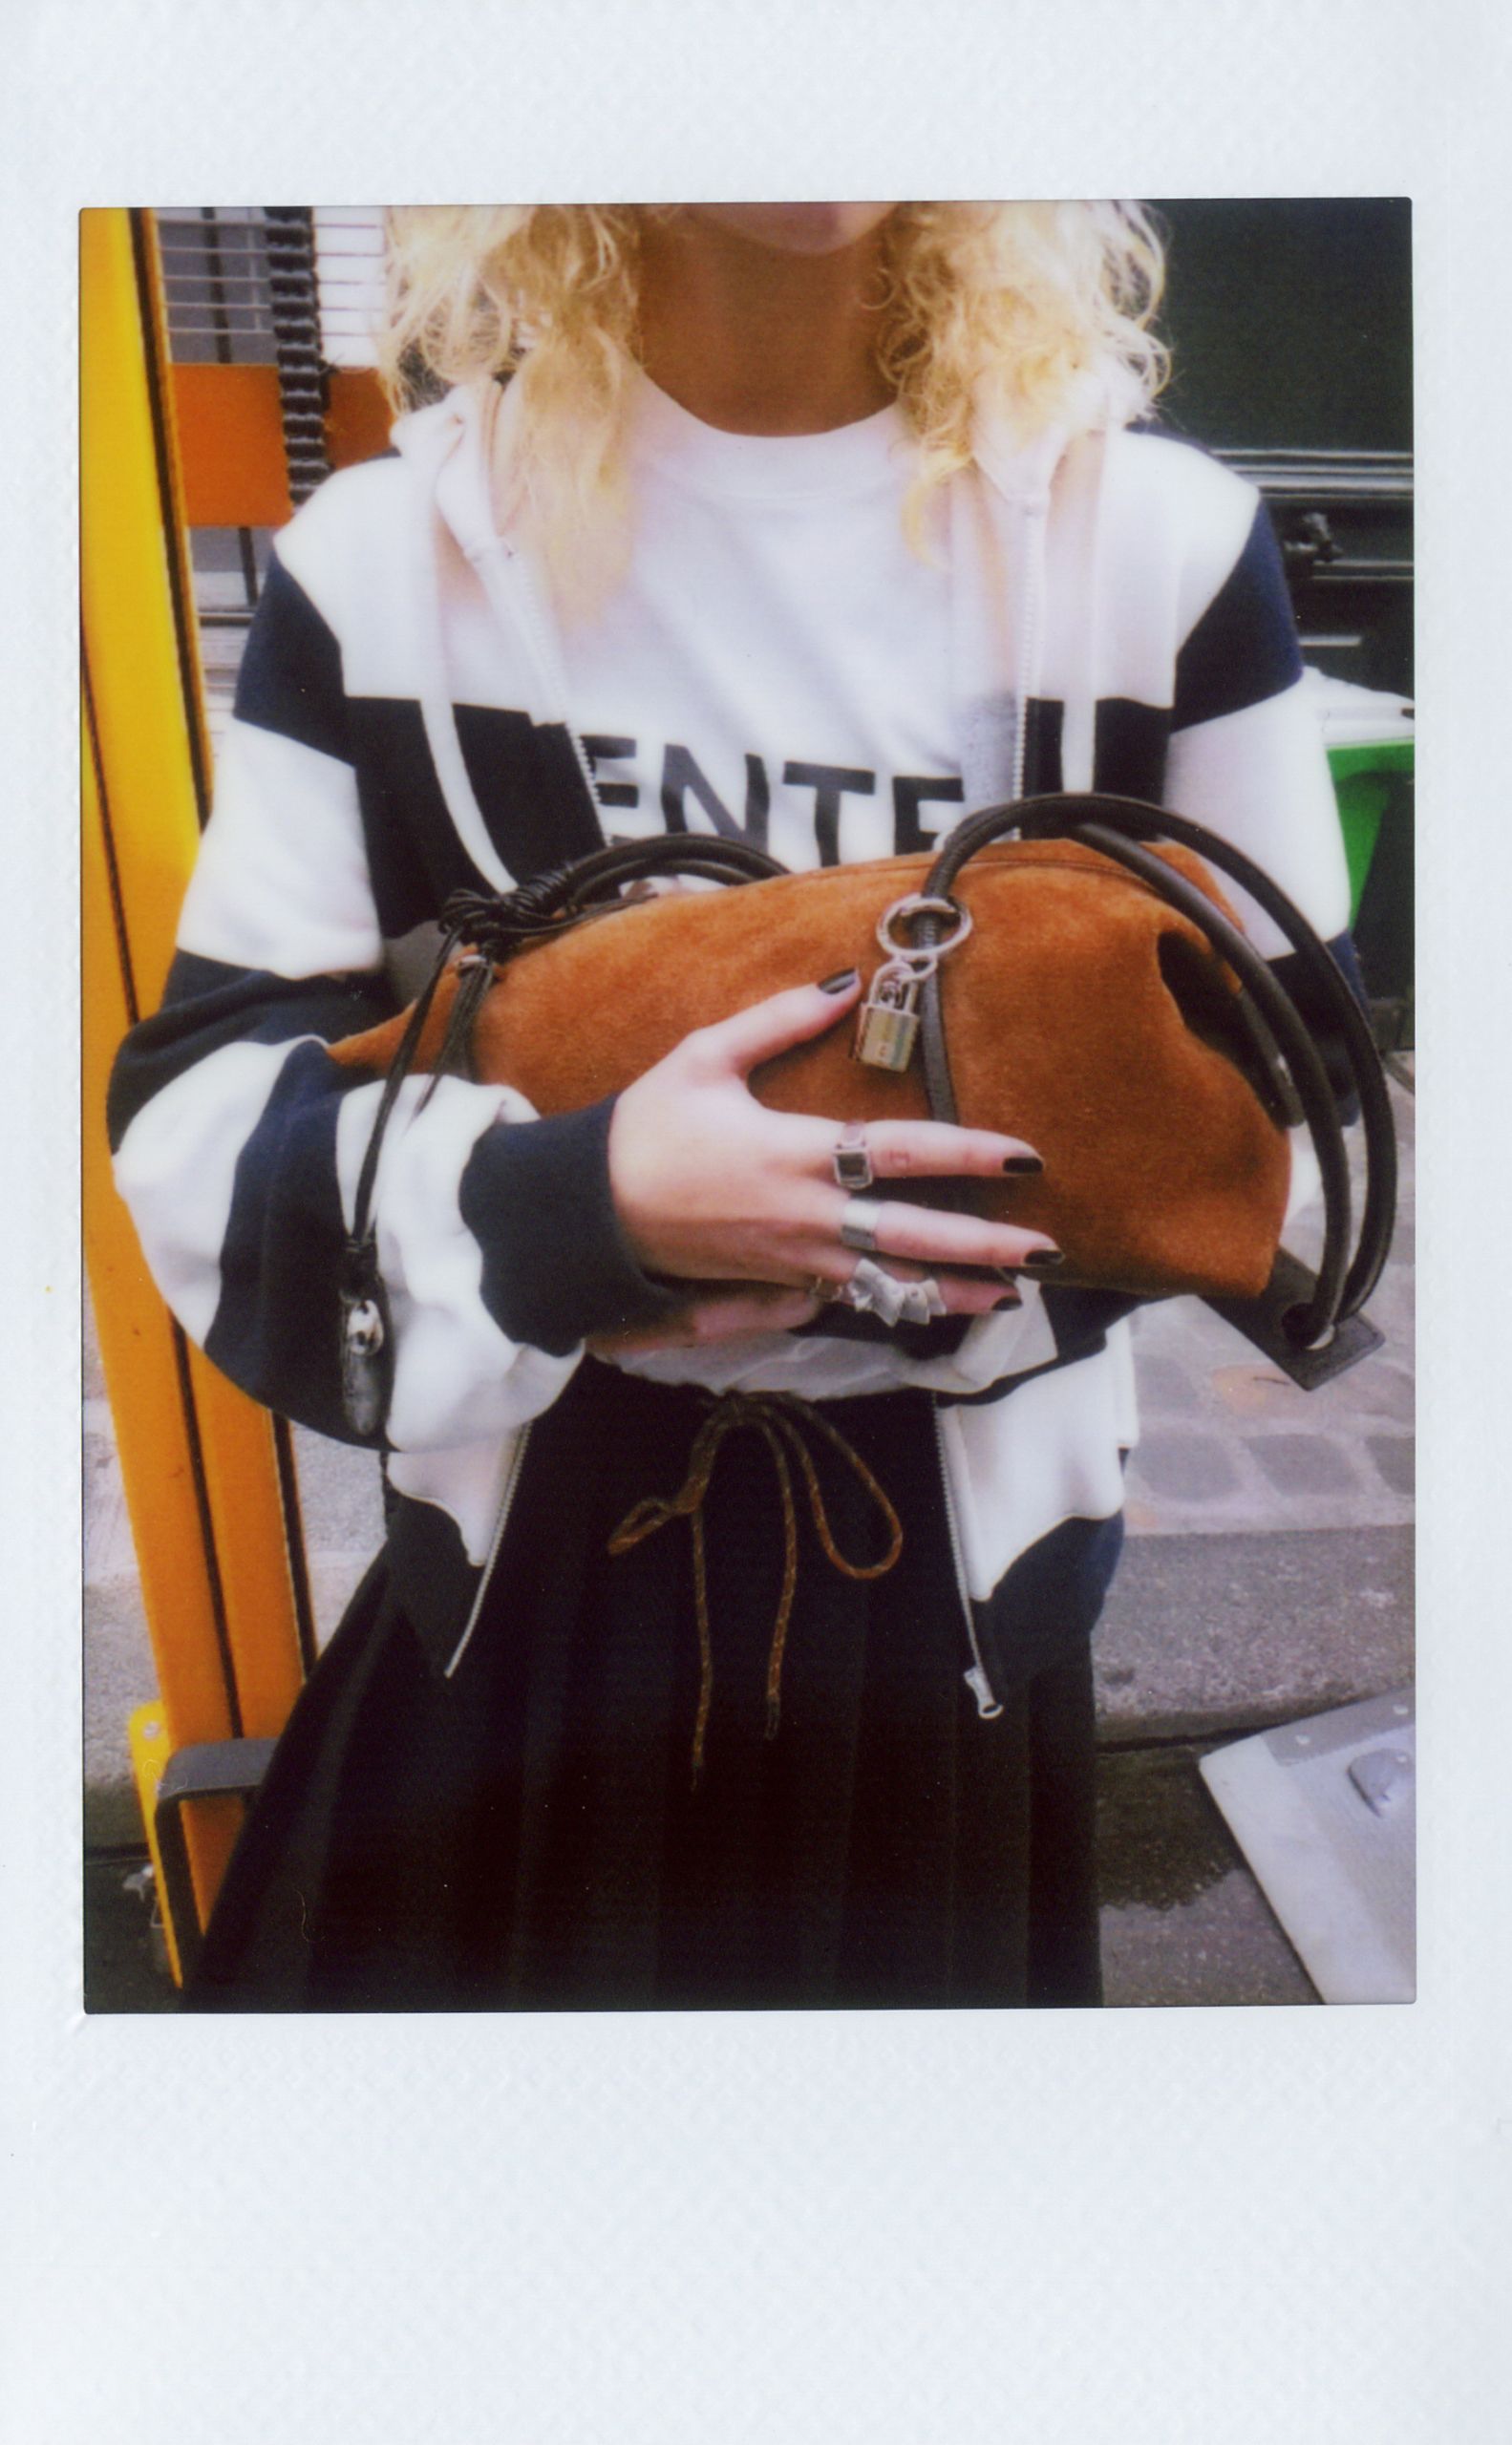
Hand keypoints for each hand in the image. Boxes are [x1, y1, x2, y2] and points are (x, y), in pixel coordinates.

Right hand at [606, 970, 1061, 1334]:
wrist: (590, 1212)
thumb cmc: (645, 1128)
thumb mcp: (704, 1057)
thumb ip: (779, 1020)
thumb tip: (845, 984)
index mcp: (793, 1151)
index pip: (902, 1151)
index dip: (968, 1153)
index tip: (1024, 1156)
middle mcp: (804, 1213)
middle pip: (911, 1233)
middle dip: (983, 1244)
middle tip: (1046, 1251)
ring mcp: (792, 1256)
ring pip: (889, 1279)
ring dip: (953, 1287)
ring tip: (1012, 1292)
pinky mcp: (775, 1281)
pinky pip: (851, 1296)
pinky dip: (900, 1302)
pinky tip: (938, 1304)